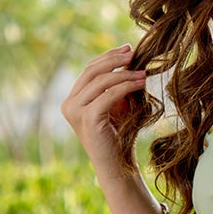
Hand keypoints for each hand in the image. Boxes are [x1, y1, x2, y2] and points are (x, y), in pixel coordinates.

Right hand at [60, 45, 147, 181]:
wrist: (118, 165)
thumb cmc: (119, 134)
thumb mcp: (116, 103)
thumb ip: (115, 83)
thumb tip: (128, 55)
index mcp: (72, 99)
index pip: (89, 70)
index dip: (108, 56)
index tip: (127, 48)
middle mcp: (69, 104)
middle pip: (92, 71)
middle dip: (114, 59)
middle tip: (134, 53)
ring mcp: (75, 111)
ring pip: (101, 81)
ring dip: (125, 74)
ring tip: (143, 73)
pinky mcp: (87, 118)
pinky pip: (108, 94)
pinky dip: (126, 86)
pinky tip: (140, 84)